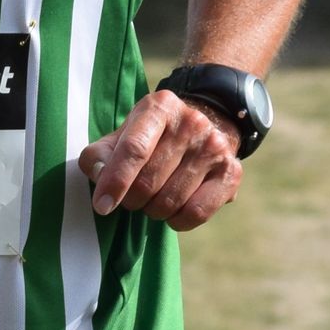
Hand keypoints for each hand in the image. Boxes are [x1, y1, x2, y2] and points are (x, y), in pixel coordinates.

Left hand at [78, 89, 241, 231]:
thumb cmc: (153, 137)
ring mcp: (214, 147)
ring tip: (152, 199)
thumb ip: (100, 154)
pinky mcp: (231, 172)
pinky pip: (196, 213)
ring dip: (152, 211)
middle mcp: (192, 123)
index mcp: (160, 107)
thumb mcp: (123, 135)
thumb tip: (98, 174)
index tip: (102, 205)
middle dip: (131, 200)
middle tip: (131, 198)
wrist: (206, 125)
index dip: (115, 182)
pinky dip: (177, 221)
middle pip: (148, 182)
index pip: (134, 150)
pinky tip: (173, 211)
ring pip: (170, 202)